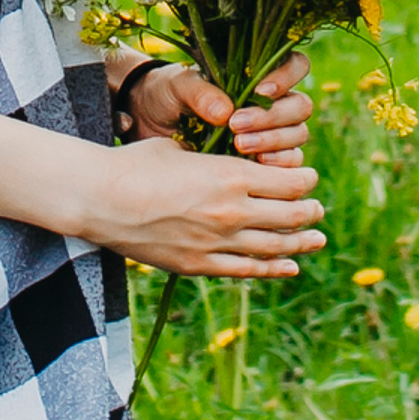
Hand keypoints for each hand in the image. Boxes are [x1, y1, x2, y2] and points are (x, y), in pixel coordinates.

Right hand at [75, 136, 323, 278]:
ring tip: (316, 240)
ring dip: (300, 243)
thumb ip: (213, 162)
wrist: (100, 199)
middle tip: (318, 210)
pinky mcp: (199, 265)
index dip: (304, 181)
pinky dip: (273, 268)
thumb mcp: (181, 149)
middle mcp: (230, 211)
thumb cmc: (137, 163)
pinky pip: (246, 270)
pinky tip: (288, 266)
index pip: (286, 183)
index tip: (310, 179)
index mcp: (228, 175)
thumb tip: (230, 166)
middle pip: (289, 217)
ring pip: (274, 247)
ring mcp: (216, 243)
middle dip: (309, 212)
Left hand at [127, 50, 311, 162]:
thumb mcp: (177, 85)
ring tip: (240, 145)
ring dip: (274, 142)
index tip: (262, 90)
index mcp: (258, 72)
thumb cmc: (169, 94)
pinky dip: (277, 165)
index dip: (288, 76)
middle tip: (237, 126)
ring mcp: (273, 131)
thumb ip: (199, 91)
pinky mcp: (266, 159)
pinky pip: (289, 164)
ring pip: (298, 135)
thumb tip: (224, 112)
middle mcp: (272, 102)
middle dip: (274, 117)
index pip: (296, 65)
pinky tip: (255, 165)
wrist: (152, 123)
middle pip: (300, 106)